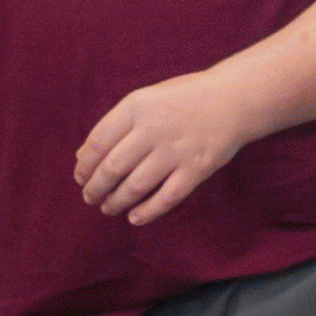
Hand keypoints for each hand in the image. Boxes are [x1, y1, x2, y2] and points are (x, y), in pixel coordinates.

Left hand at [73, 71, 264, 226]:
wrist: (234, 98)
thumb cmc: (185, 98)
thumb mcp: (146, 99)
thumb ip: (115, 125)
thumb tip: (82, 157)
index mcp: (137, 106)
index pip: (98, 142)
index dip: (84, 165)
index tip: (80, 177)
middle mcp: (154, 128)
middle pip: (112, 168)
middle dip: (95, 188)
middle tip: (90, 197)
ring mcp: (175, 151)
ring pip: (135, 187)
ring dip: (116, 202)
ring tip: (108, 207)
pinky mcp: (196, 170)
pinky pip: (165, 198)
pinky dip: (147, 212)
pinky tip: (134, 217)